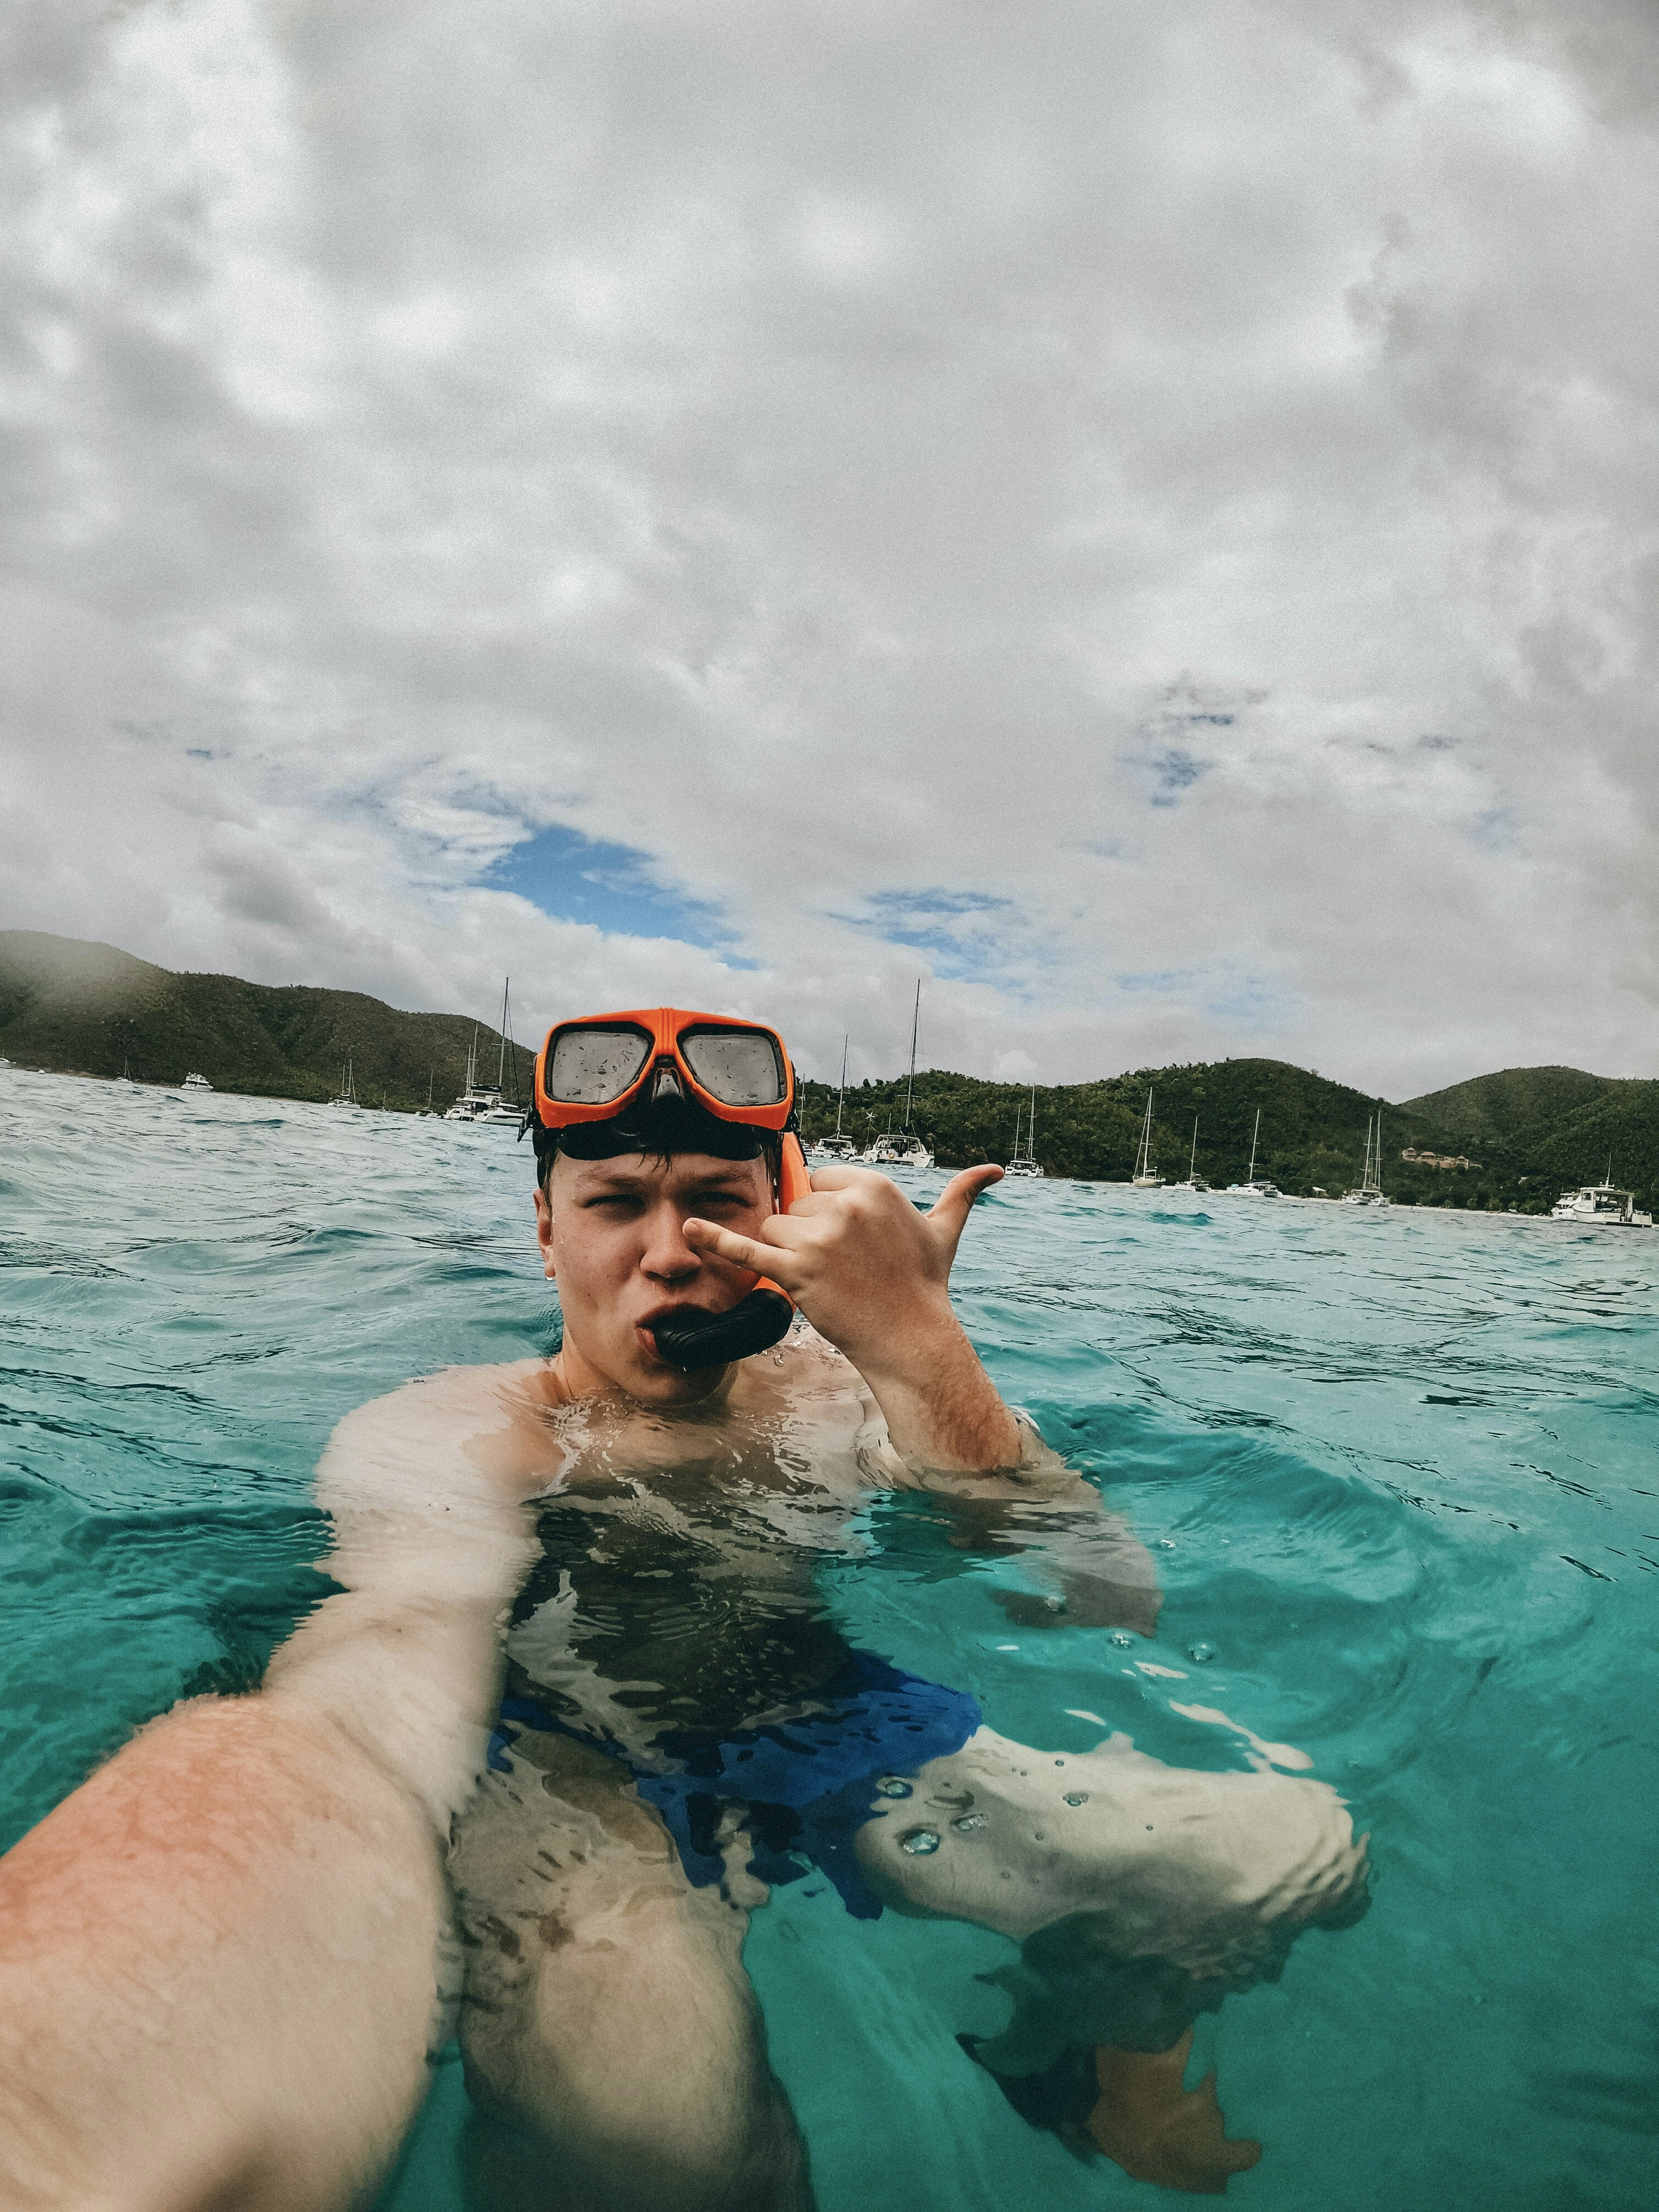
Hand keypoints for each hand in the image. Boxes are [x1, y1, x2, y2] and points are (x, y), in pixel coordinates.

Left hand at [682, 1163, 1019, 1470]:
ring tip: (827, 1279)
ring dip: (790, 1253)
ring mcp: (820, 1238)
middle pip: (796, 1206)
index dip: (827, 1213)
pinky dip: (716, 1238)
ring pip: (776, 1228)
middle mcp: (847, 1205)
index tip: (849, 1241)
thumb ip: (963, 1194)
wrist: (911, 1339)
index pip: (820, 1183)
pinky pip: (748, 1246)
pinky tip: (689, 1227)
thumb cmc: (923, 1286)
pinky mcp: (797, 1270)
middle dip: (809, 1236)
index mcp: (874, 1186)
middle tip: (844, 1268)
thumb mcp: (943, 1232)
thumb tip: (996, 1169)